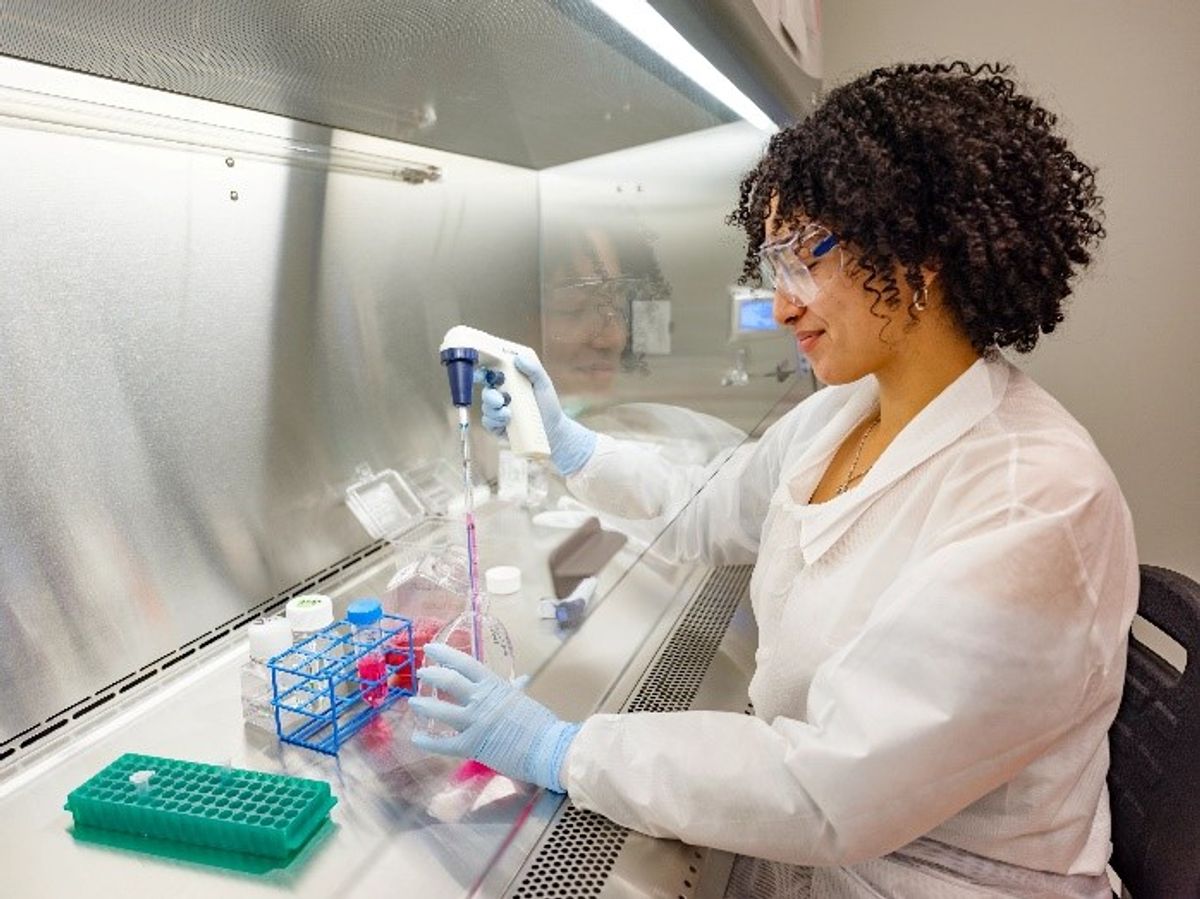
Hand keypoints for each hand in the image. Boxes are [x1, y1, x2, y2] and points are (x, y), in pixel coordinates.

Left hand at [409, 643, 580, 791]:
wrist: (548, 748)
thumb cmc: (540, 724)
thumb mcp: (523, 700)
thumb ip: (513, 690)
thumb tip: (519, 680)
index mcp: (495, 686)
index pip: (466, 664)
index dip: (446, 654)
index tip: (431, 649)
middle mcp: (481, 700)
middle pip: (449, 681)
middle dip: (432, 675)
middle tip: (421, 673)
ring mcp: (475, 722)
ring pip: (442, 710)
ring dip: (425, 705)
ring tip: (413, 701)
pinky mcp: (472, 745)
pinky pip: (443, 744)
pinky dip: (427, 741)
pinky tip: (416, 737)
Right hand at [479, 355, 596, 475]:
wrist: (553, 431)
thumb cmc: (548, 405)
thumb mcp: (543, 384)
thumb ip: (533, 370)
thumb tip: (518, 358)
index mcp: (510, 382)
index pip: (492, 374)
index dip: (483, 372)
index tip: (480, 373)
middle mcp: (502, 396)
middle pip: (487, 392)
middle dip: (490, 396)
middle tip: (500, 400)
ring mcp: (499, 411)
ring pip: (486, 408)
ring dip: (494, 411)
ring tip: (508, 415)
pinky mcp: (498, 427)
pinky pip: (488, 423)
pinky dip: (494, 422)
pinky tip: (505, 423)